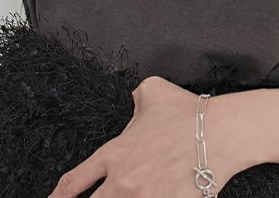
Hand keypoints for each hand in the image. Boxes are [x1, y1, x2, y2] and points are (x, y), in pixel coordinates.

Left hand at [46, 75, 241, 196]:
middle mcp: (124, 183)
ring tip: (125, 195)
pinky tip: (154, 196)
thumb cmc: (187, 112)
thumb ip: (133, 99)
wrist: (220, 133)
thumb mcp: (152, 91)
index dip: (57, 197)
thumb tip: (131, 103)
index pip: (74, 182)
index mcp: (115, 154)